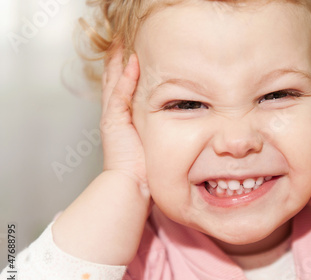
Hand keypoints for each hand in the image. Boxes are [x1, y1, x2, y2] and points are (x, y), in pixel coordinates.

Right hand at [51, 48, 150, 264]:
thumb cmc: (143, 171)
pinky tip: (133, 62)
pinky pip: (120, 93)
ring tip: (124, 43)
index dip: (128, 72)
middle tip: (124, 42)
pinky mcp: (113, 121)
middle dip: (120, 61)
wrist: (130, 187)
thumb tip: (180, 125)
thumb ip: (160, 132)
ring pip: (115, 82)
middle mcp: (115, 116)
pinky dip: (125, 77)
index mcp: (124, 121)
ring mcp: (112, 117)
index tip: (136, 55)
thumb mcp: (153, 146)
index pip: (124, 90)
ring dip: (120, 62)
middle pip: (116, 81)